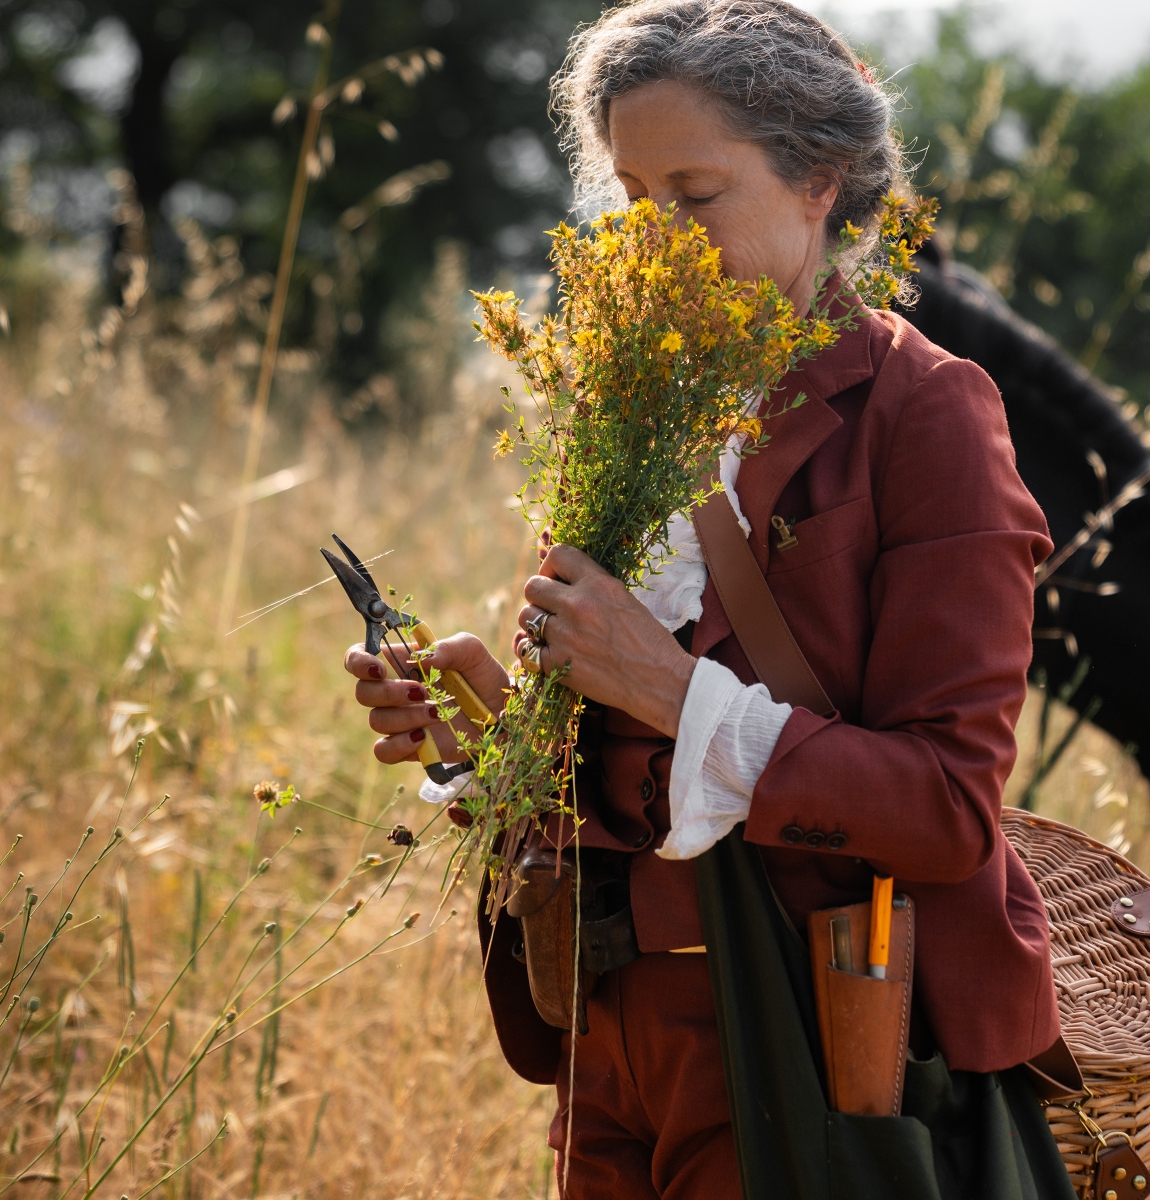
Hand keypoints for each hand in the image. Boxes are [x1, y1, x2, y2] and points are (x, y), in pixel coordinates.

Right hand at [344, 633, 509, 764]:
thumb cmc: (484, 677)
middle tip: (422, 691)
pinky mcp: (410, 747)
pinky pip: (384, 751)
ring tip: (436, 713)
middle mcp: (394, 690)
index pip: (359, 657)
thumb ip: (448, 647)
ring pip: (376, 720)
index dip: (358, 661)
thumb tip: (421, 658)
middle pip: (363, 692)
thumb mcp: (472, 652)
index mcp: (400, 661)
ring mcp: (400, 720)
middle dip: (388, 692)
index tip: (378, 668)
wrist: (505, 714)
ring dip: (404, 716)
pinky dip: (399, 745)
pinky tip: (423, 737)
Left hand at [516, 544, 694, 736]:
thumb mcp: (625, 600)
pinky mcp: (557, 664)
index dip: (550, 566)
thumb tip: (565, 582)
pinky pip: (526, 650)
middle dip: (540, 596)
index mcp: (598, 584)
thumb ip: (594, 588)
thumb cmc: (650, 642)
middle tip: (551, 609)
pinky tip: (548, 654)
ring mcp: (564, 635)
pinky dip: (534, 652)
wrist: (660, 681)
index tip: (556, 579)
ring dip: (535, 623)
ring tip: (552, 633)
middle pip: (533, 586)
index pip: (558, 554)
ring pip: (526, 617)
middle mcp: (577, 605)